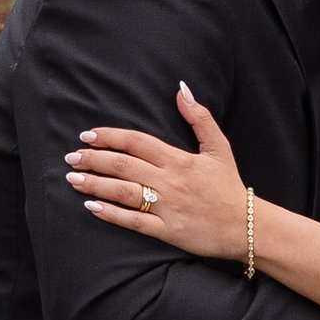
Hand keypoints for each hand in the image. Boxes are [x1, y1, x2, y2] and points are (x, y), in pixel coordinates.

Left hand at [65, 87, 251, 261]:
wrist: (247, 226)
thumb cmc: (230, 187)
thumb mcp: (220, 147)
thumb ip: (199, 117)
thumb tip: (182, 89)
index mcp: (178, 159)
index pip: (136, 142)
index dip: (109, 137)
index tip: (87, 135)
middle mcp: (169, 181)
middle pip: (123, 165)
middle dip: (93, 160)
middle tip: (71, 157)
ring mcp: (167, 207)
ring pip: (123, 192)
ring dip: (95, 184)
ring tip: (73, 180)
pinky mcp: (167, 230)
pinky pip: (133, 221)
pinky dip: (111, 213)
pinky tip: (92, 207)